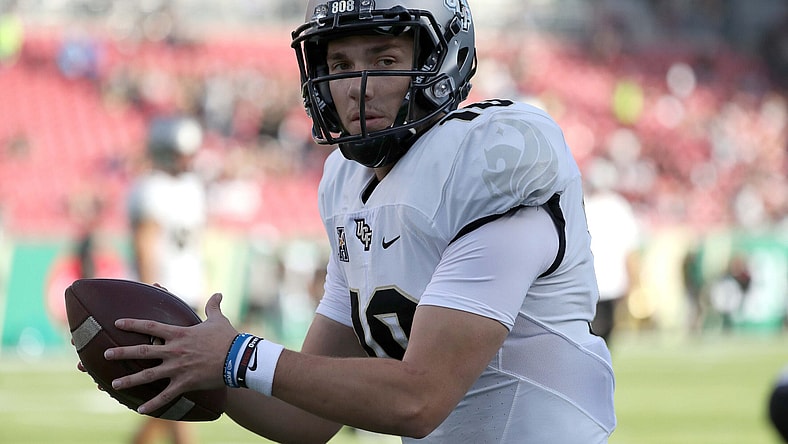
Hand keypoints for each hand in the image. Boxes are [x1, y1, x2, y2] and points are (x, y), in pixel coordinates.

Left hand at [104, 293, 237, 413]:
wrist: (237, 357)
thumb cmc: (228, 337)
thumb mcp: (218, 320)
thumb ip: (213, 306)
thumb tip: (218, 293)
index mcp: (179, 333)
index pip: (150, 326)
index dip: (133, 324)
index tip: (117, 323)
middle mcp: (174, 350)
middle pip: (142, 351)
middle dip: (122, 353)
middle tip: (105, 355)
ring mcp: (177, 368)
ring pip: (148, 375)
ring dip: (129, 380)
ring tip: (113, 384)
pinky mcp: (184, 383)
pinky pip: (165, 396)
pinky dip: (152, 404)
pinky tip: (140, 410)